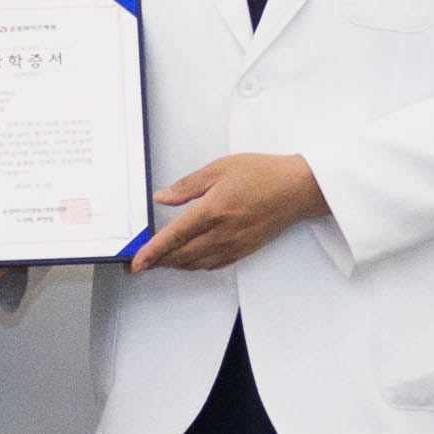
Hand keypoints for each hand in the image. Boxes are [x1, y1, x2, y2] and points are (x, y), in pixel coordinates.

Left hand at [130, 152, 327, 272]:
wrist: (297, 189)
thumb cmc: (264, 174)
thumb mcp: (220, 168)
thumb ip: (188, 186)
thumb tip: (163, 196)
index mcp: (213, 210)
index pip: (174, 237)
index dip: (152, 251)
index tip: (136, 261)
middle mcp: (223, 233)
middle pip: (181, 256)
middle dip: (157, 262)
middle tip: (140, 263)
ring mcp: (234, 245)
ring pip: (195, 264)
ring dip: (174, 265)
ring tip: (159, 261)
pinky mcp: (243, 250)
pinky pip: (213, 265)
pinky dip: (195, 265)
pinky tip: (189, 260)